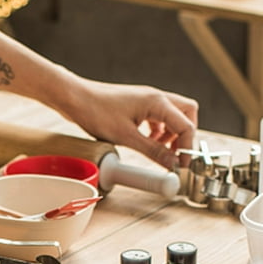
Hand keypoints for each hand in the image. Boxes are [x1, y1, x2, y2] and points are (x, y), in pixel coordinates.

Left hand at [64, 78, 197, 168]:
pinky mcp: (137, 104)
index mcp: (157, 102)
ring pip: (172, 115)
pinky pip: (157, 116)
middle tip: (175, 155)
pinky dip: (158, 130)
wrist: (75, 98)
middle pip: (187, 114)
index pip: (186, 126)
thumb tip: (171, 163)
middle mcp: (156, 97)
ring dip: (171, 133)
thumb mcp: (126, 137)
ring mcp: (147, 99)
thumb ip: (152, 150)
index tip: (183, 166)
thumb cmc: (97, 113)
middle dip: (185, 136)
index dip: (187, 148)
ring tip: (159, 150)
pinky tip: (147, 141)